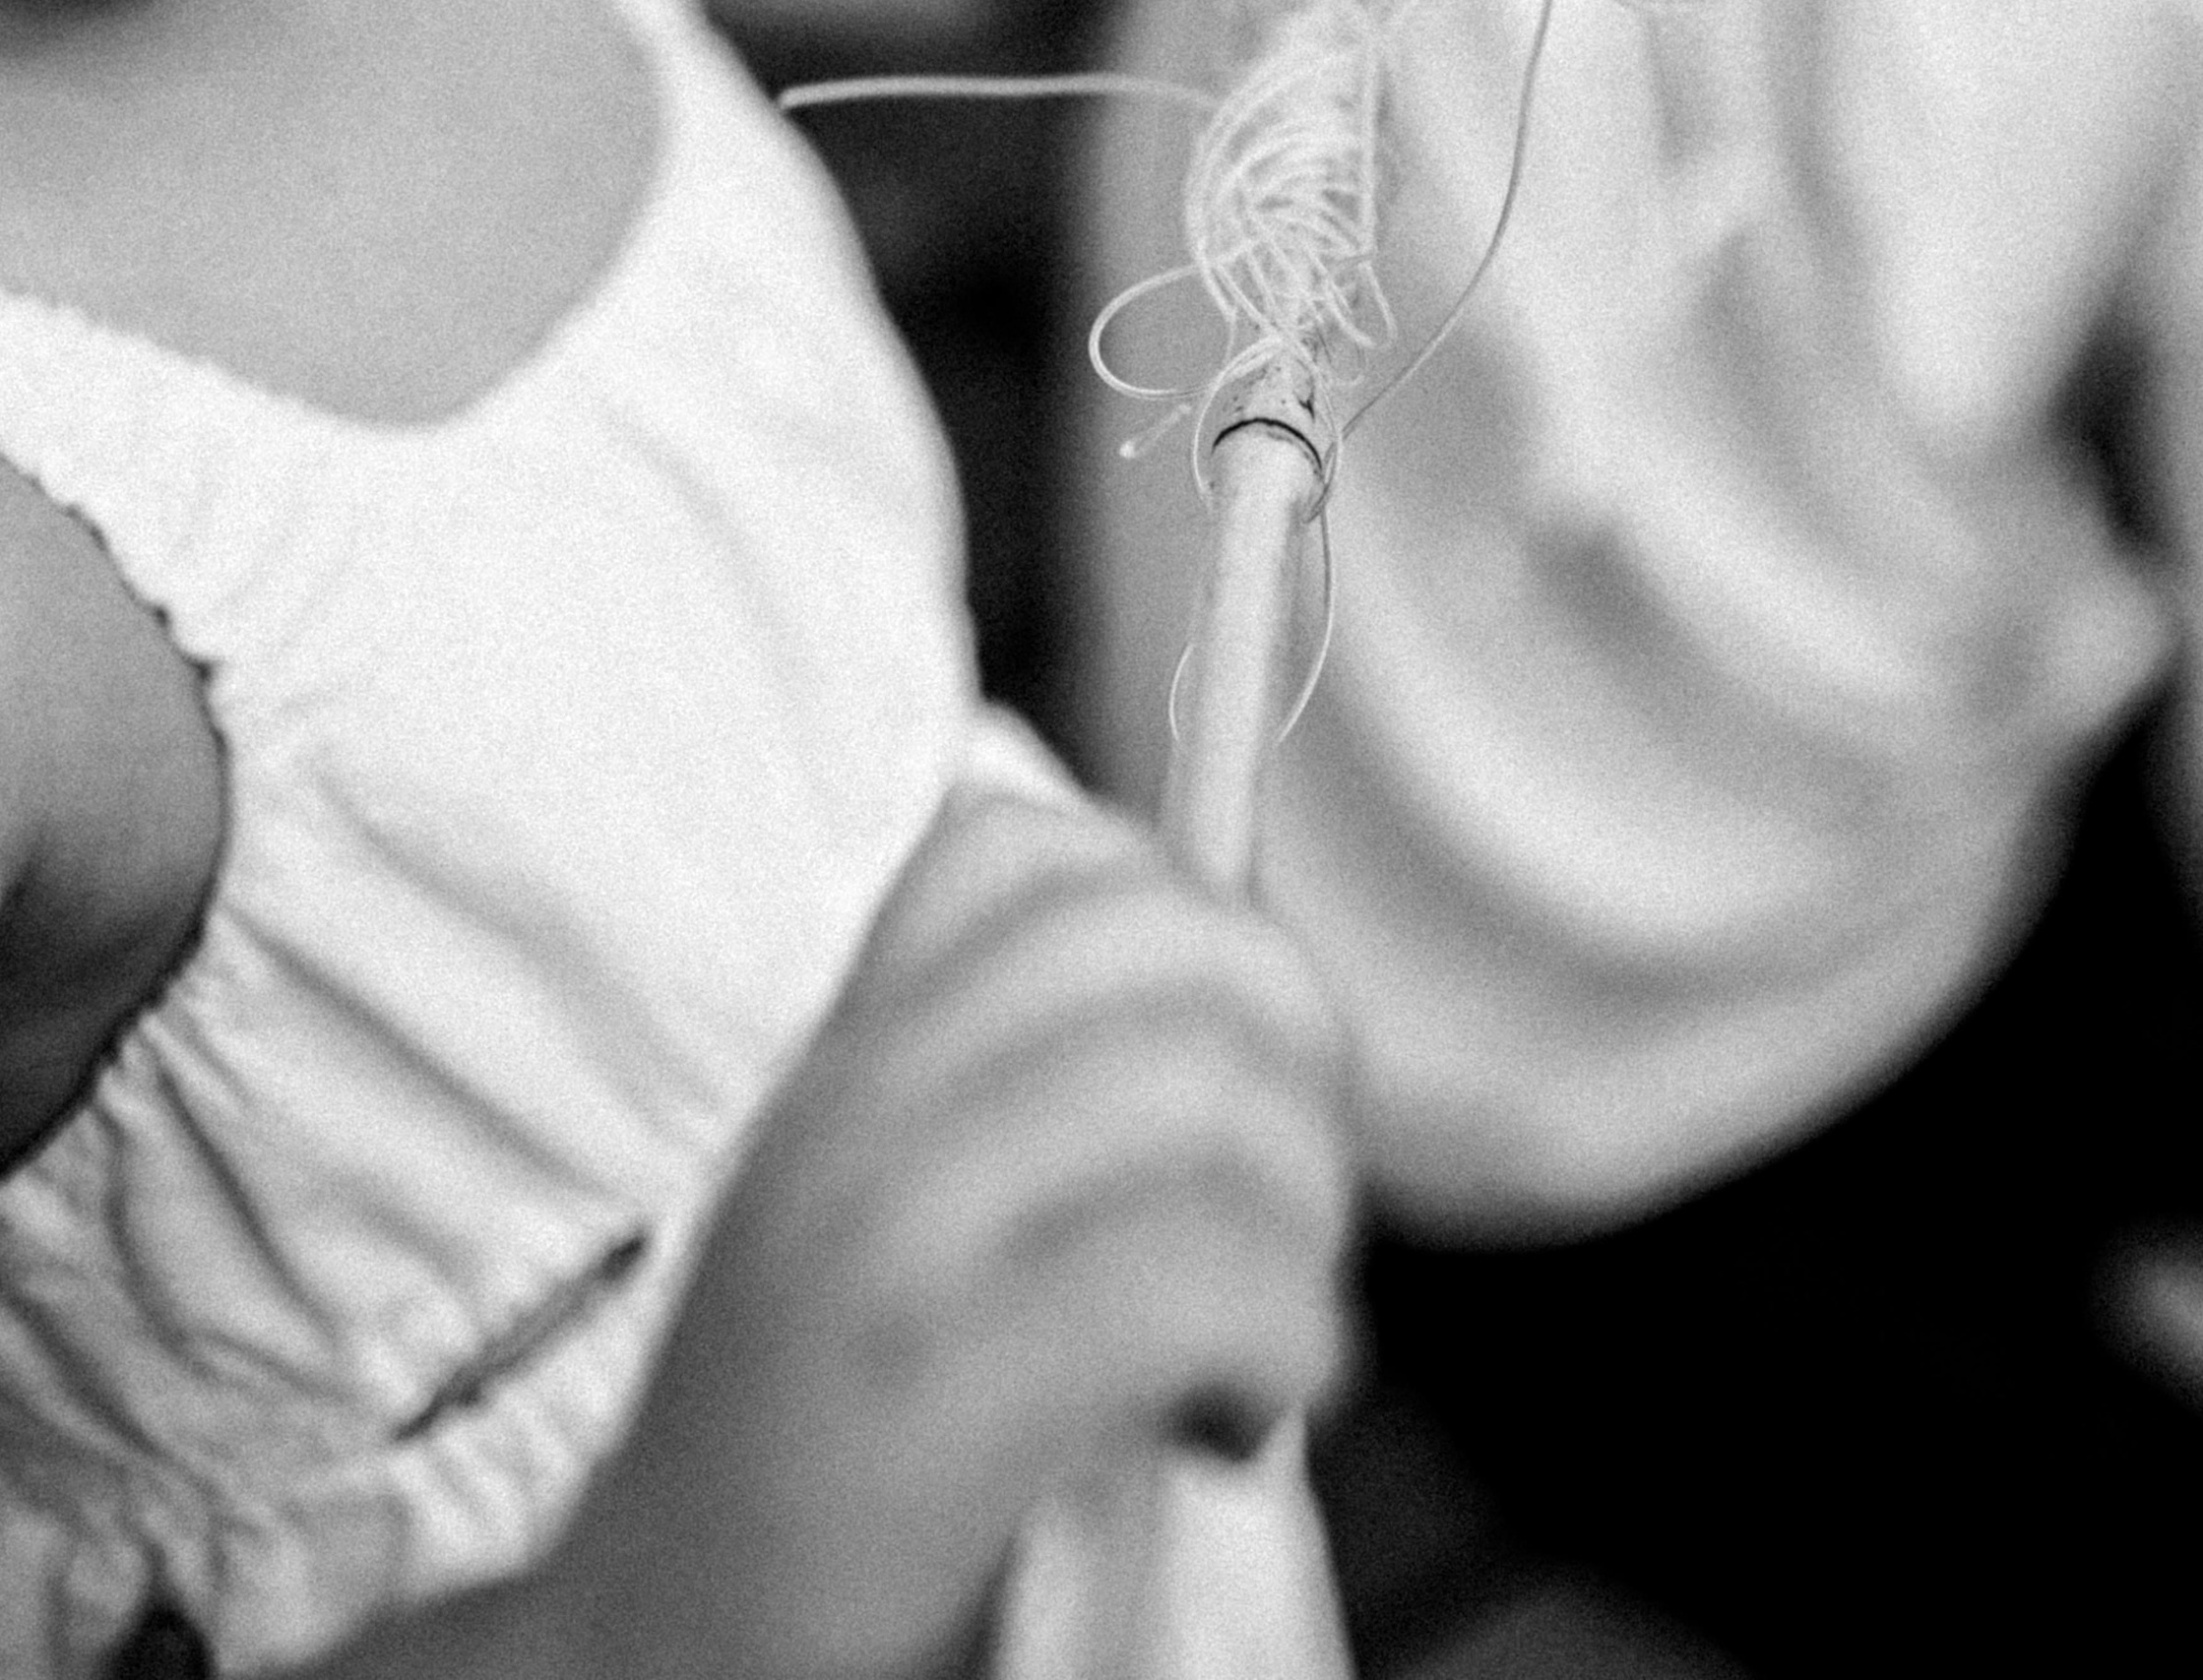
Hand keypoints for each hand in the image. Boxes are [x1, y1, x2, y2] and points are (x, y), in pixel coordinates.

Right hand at [558, 789, 1352, 1679]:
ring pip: (1206, 1094)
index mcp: (845, 1059)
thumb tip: (1272, 1029)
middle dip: (1294, 1064)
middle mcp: (853, 1115)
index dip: (1195, 929)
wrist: (652, 1661)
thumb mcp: (891, 1226)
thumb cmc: (824, 1461)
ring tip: (1262, 1336)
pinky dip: (1284, 1344)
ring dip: (1302, 1219)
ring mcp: (879, 1244)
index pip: (1034, 852)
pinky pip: (1196, 1278)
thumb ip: (1033, 1111)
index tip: (1226, 1075)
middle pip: (1170, 944)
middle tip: (1284, 1211)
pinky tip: (1237, 1416)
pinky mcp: (931, 1403)